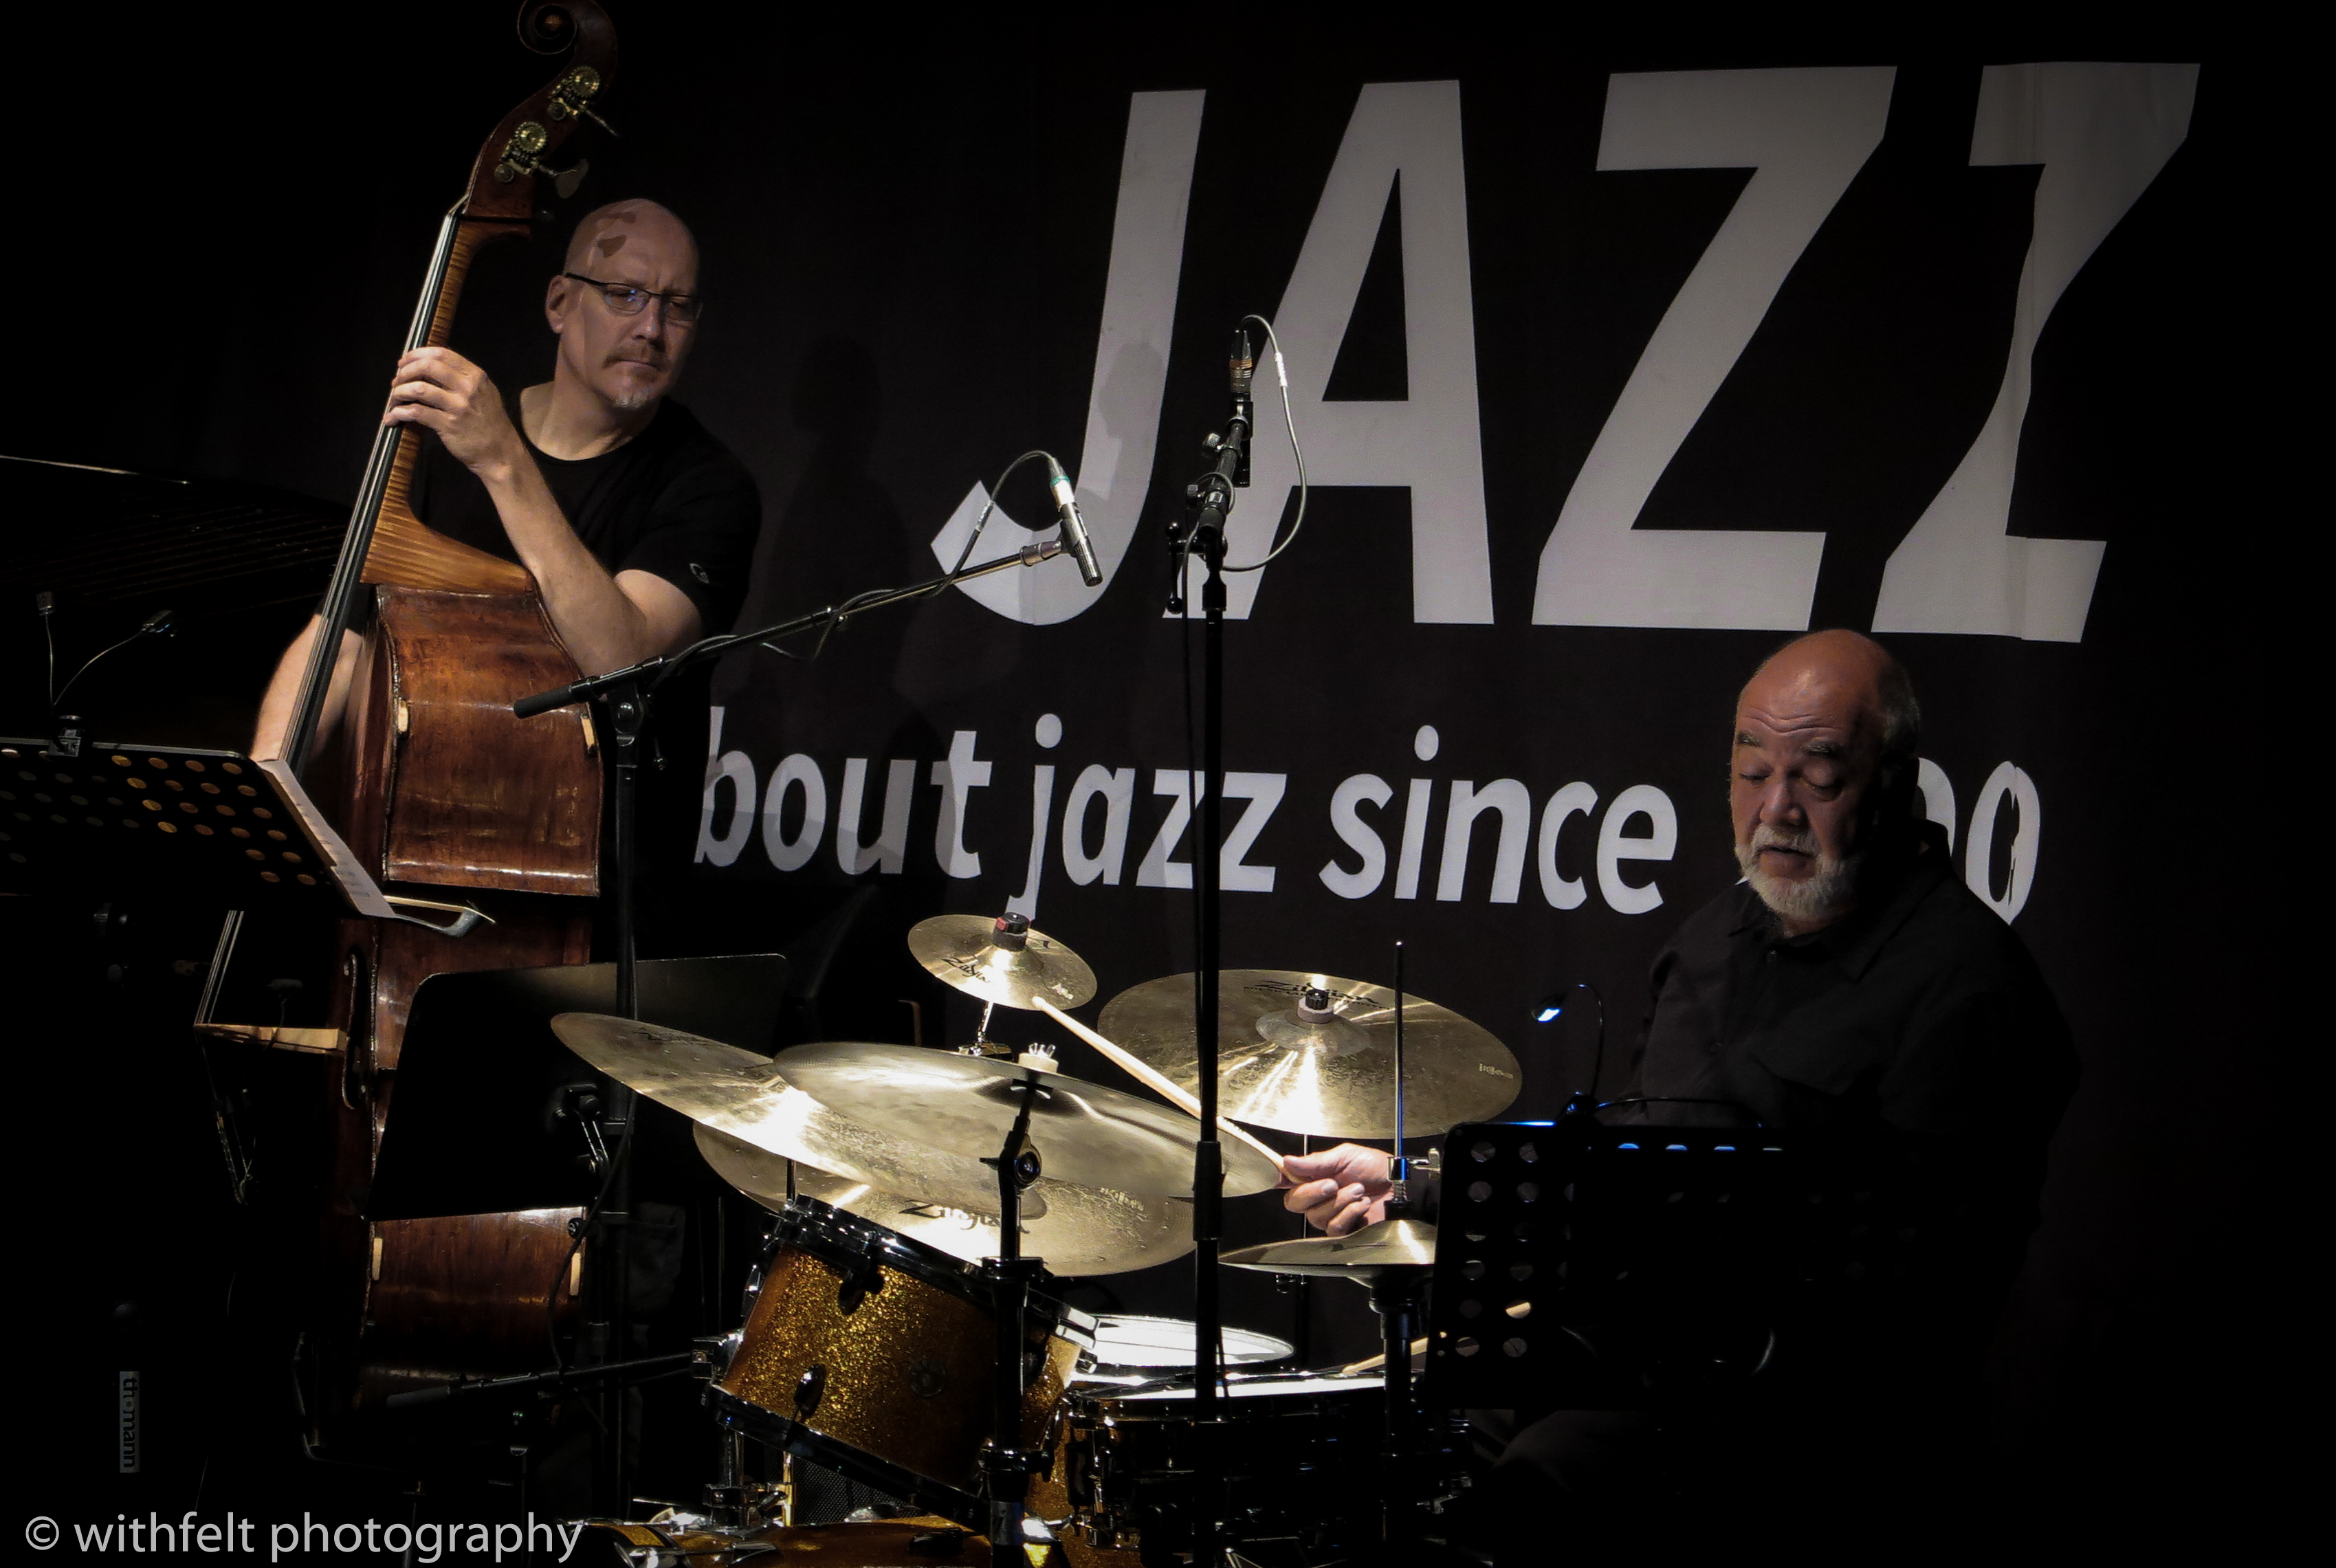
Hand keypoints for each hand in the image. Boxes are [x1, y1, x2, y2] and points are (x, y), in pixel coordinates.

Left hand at [384, 348, 522, 476]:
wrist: (500, 452)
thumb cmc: (490, 423)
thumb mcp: (484, 393)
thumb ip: (462, 379)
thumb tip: (429, 368)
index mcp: (475, 376)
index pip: (441, 354)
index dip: (417, 354)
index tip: (404, 362)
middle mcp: (467, 387)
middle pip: (427, 366)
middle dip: (405, 371)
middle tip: (396, 381)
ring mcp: (458, 406)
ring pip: (419, 388)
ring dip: (399, 392)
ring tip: (394, 399)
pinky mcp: (448, 425)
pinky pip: (416, 412)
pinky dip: (399, 413)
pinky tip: (393, 417)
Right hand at [1279, 1143, 1392, 1236]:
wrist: (1400, 1186)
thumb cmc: (1377, 1168)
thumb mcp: (1346, 1156)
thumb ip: (1316, 1161)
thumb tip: (1287, 1161)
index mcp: (1316, 1176)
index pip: (1288, 1181)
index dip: (1280, 1179)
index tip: (1280, 1177)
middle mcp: (1319, 1197)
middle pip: (1294, 1202)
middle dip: (1313, 1192)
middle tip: (1333, 1183)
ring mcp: (1330, 1214)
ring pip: (1315, 1216)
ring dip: (1339, 1201)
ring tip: (1358, 1190)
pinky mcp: (1343, 1230)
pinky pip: (1334, 1227)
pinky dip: (1349, 1213)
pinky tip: (1362, 1205)